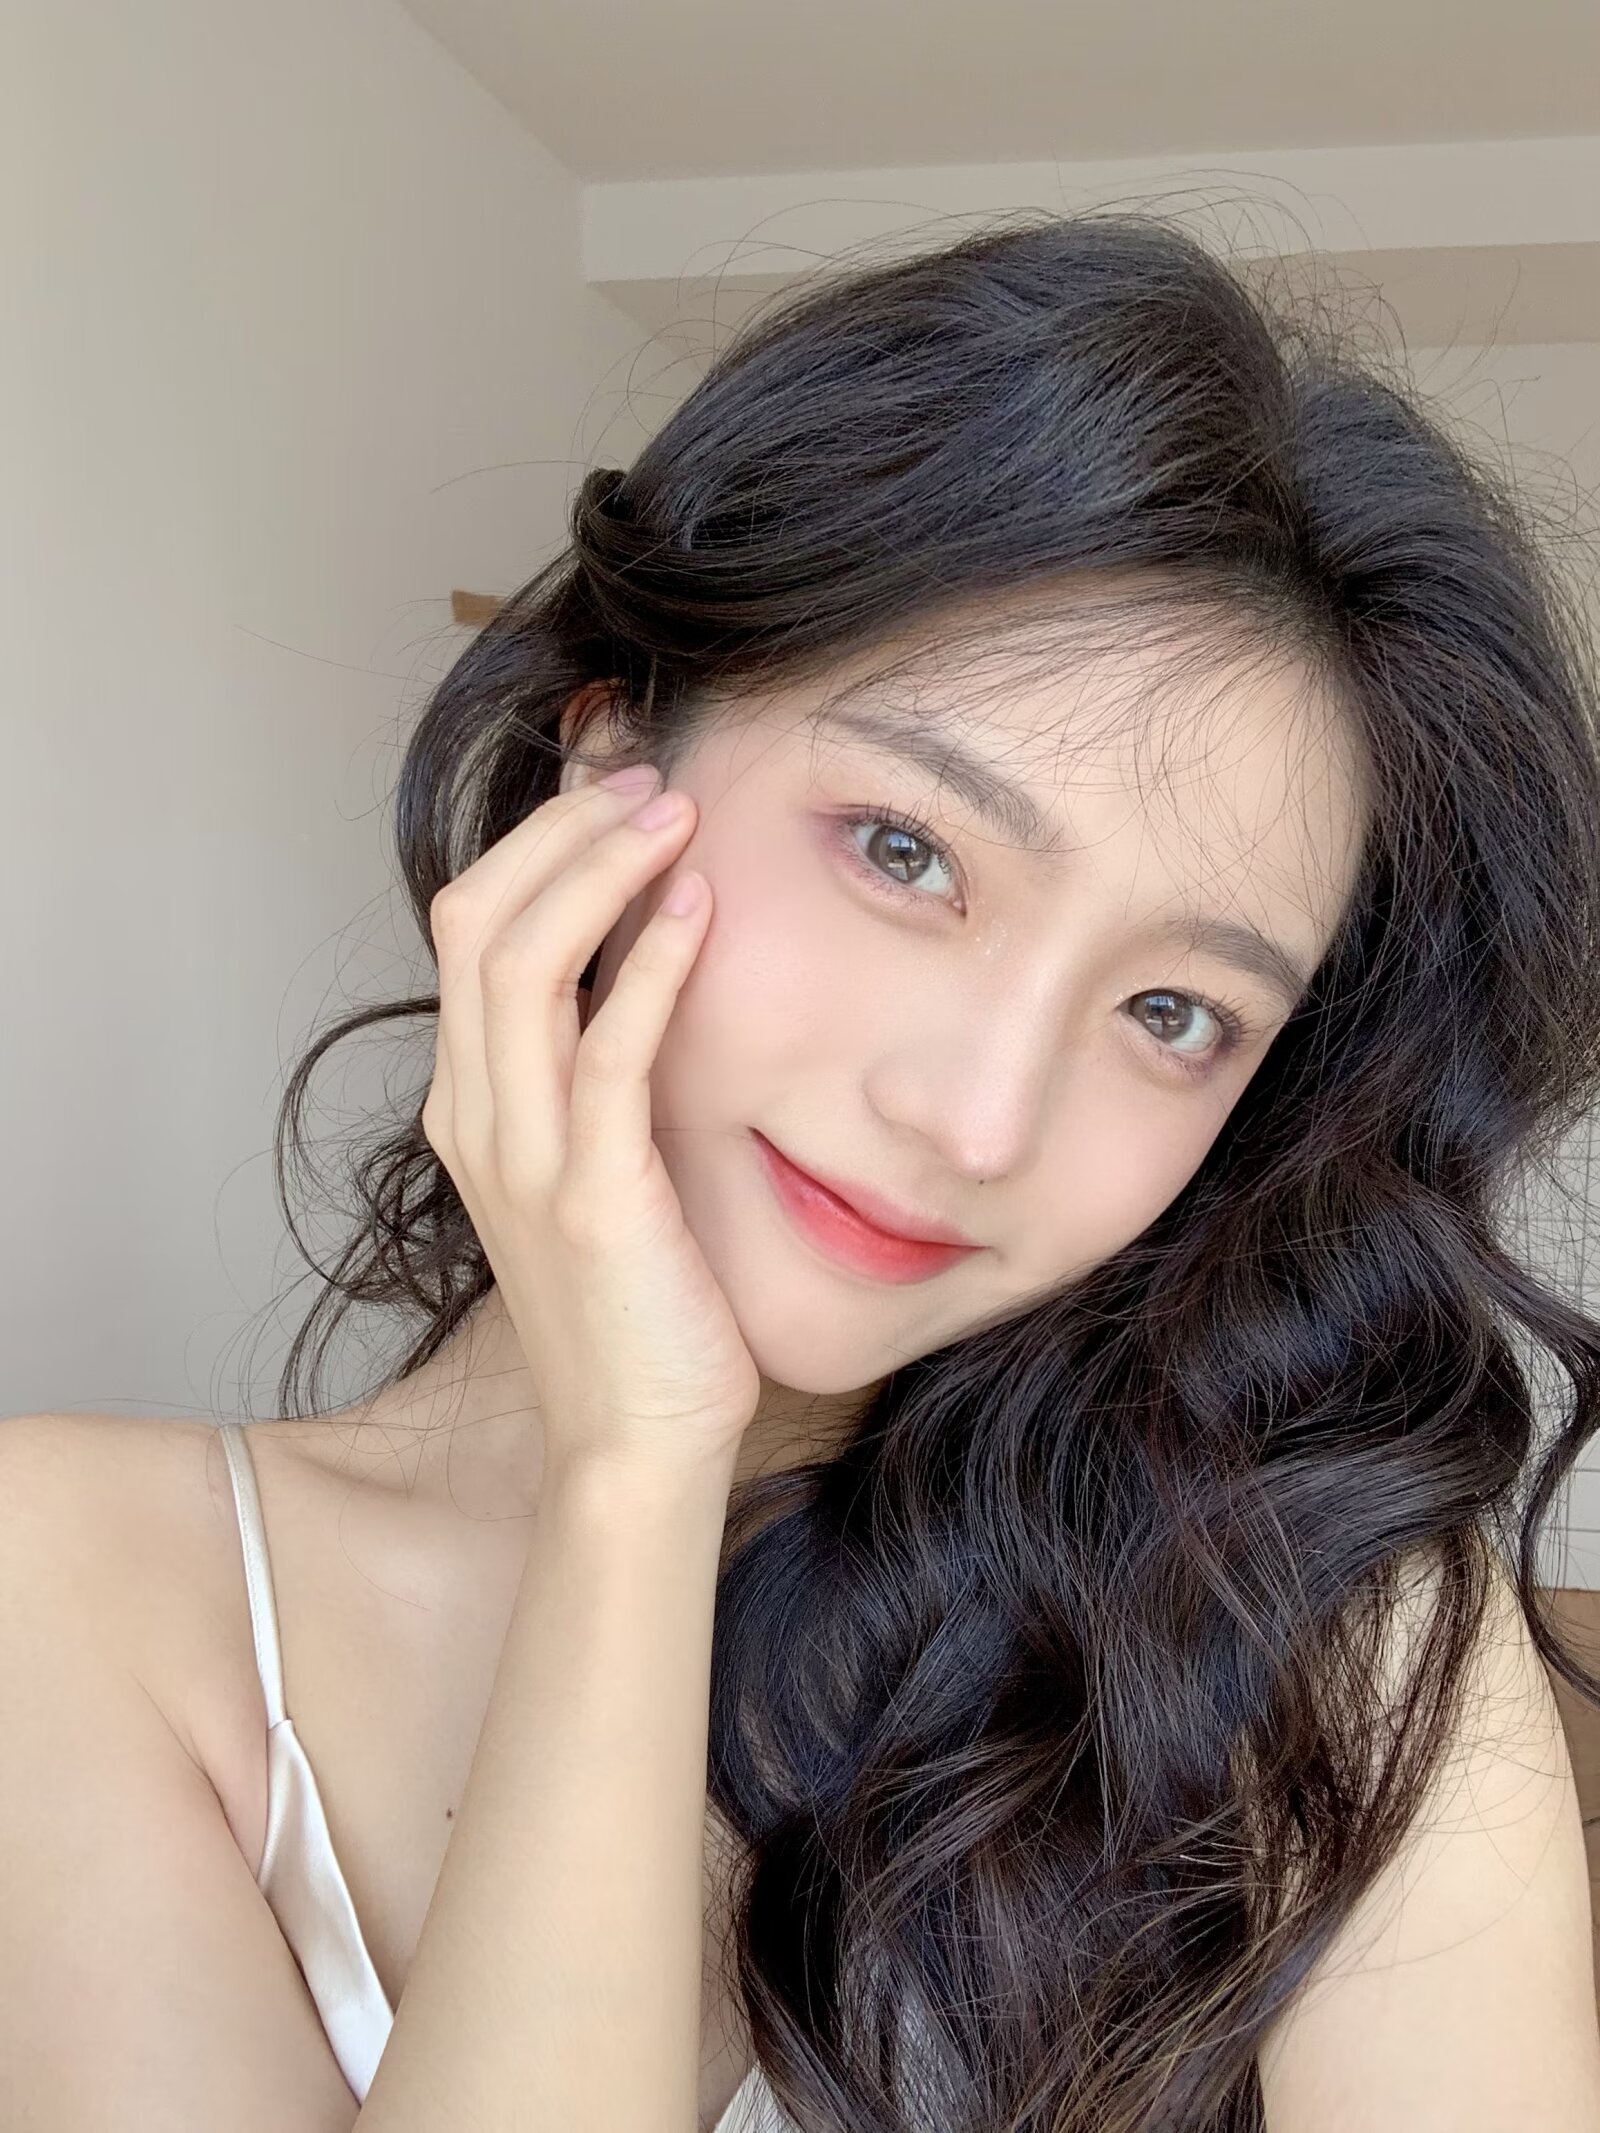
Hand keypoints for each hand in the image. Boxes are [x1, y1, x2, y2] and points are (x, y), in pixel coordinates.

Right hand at [421, 764, 761, 1479]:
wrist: (635, 1438)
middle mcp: (476, 1118)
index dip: (536, 842)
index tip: (616, 793)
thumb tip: (643, 965)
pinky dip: (650, 967)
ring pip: (522, 965)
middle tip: (647, 780)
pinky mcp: (592, 1195)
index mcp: (470, 1105)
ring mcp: (523, 1157)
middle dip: (560, 830)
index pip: (469, 929)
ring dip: (598, 870)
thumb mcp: (592, 1167)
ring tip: (672, 814)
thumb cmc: (634, 1301)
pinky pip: (608, 1052)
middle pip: (475, 920)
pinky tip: (698, 910)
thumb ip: (591, 1073)